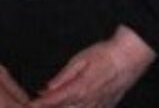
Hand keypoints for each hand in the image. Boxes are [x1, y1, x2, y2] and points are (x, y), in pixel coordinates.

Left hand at [31, 26, 154, 107]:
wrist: (130, 58)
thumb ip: (63, 76)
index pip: (53, 101)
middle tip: (34, 106)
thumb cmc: (105, 55)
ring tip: (50, 107)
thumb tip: (47, 88)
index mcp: (79, 89)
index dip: (39, 105)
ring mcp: (97, 107)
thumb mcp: (80, 60)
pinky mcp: (105, 107)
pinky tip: (72, 107)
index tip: (28, 107)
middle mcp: (87, 102)